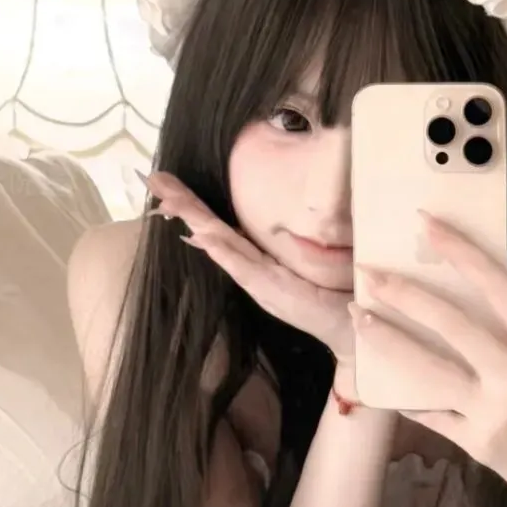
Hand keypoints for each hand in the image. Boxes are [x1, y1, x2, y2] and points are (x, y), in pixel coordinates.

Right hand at [145, 172, 354, 363]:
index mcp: (258, 260)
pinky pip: (243, 266)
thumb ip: (291, 240)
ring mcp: (259, 282)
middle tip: (156, 179)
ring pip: (220, 244)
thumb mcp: (310, 257)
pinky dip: (223, 251)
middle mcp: (252, 270)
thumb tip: (278, 214)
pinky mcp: (272, 292)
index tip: (167, 181)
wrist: (350, 326)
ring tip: (169, 199)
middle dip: (183, 205)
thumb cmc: (335, 290)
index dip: (193, 204)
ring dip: (195, 220)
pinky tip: (204, 236)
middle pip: (210, 231)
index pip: (219, 226)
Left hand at [352, 213, 506, 502]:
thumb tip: (447, 295)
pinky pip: (430, 413)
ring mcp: (495, 412)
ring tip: (358, 316)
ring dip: (388, 340)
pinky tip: (379, 382)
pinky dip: (405, 397)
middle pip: (454, 325)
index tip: (428, 224)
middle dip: (405, 295)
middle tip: (368, 273)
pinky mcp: (477, 443)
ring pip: (430, 370)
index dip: (463, 253)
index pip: (500, 287)